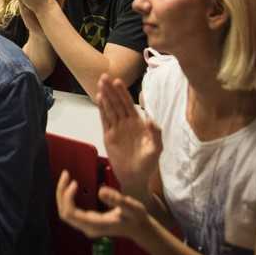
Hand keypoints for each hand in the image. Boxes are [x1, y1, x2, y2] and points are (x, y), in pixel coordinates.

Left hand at [56, 170, 150, 241]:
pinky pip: (71, 211)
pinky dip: (68, 197)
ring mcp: (86, 226)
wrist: (139, 229)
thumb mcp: (131, 207)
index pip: (71, 213)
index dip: (67, 197)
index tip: (74, 182)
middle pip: (64, 213)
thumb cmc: (136, 218)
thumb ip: (117, 199)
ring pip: (65, 212)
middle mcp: (88, 228)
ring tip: (66, 177)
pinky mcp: (87, 222)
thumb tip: (100, 191)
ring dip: (63, 194)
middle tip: (66, 174)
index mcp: (96, 225)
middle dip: (61, 193)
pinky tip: (72, 185)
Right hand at [94, 75, 161, 194]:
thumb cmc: (148, 163)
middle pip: (117, 103)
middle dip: (111, 90)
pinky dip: (101, 110)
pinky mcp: (109, 136)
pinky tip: (99, 99)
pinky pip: (104, 120)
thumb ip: (156, 133)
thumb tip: (150, 118)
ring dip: (105, 96)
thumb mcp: (157, 148)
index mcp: (138, 123)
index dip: (123, 93)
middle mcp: (126, 123)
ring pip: (110, 109)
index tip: (118, 81)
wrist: (136, 177)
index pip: (129, 104)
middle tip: (104, 77)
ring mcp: (117, 129)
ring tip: (100, 84)